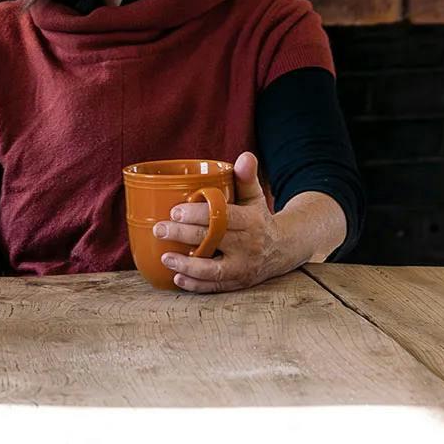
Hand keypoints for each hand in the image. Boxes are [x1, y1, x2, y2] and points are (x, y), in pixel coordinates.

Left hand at [155, 152, 289, 293]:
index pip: (223, 218)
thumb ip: (246, 178)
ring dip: (188, 266)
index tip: (174, 211)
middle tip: (158, 229)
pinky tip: (178, 279)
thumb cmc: (259, 219)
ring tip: (165, 258)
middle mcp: (249, 246)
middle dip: (183, 235)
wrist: (285, 249)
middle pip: (214, 241)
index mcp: (252, 222)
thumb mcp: (255, 198)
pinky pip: (217, 287)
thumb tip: (245, 156)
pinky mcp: (239, 283)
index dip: (198, 215)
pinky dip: (197, 285)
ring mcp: (244, 267)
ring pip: (215, 270)